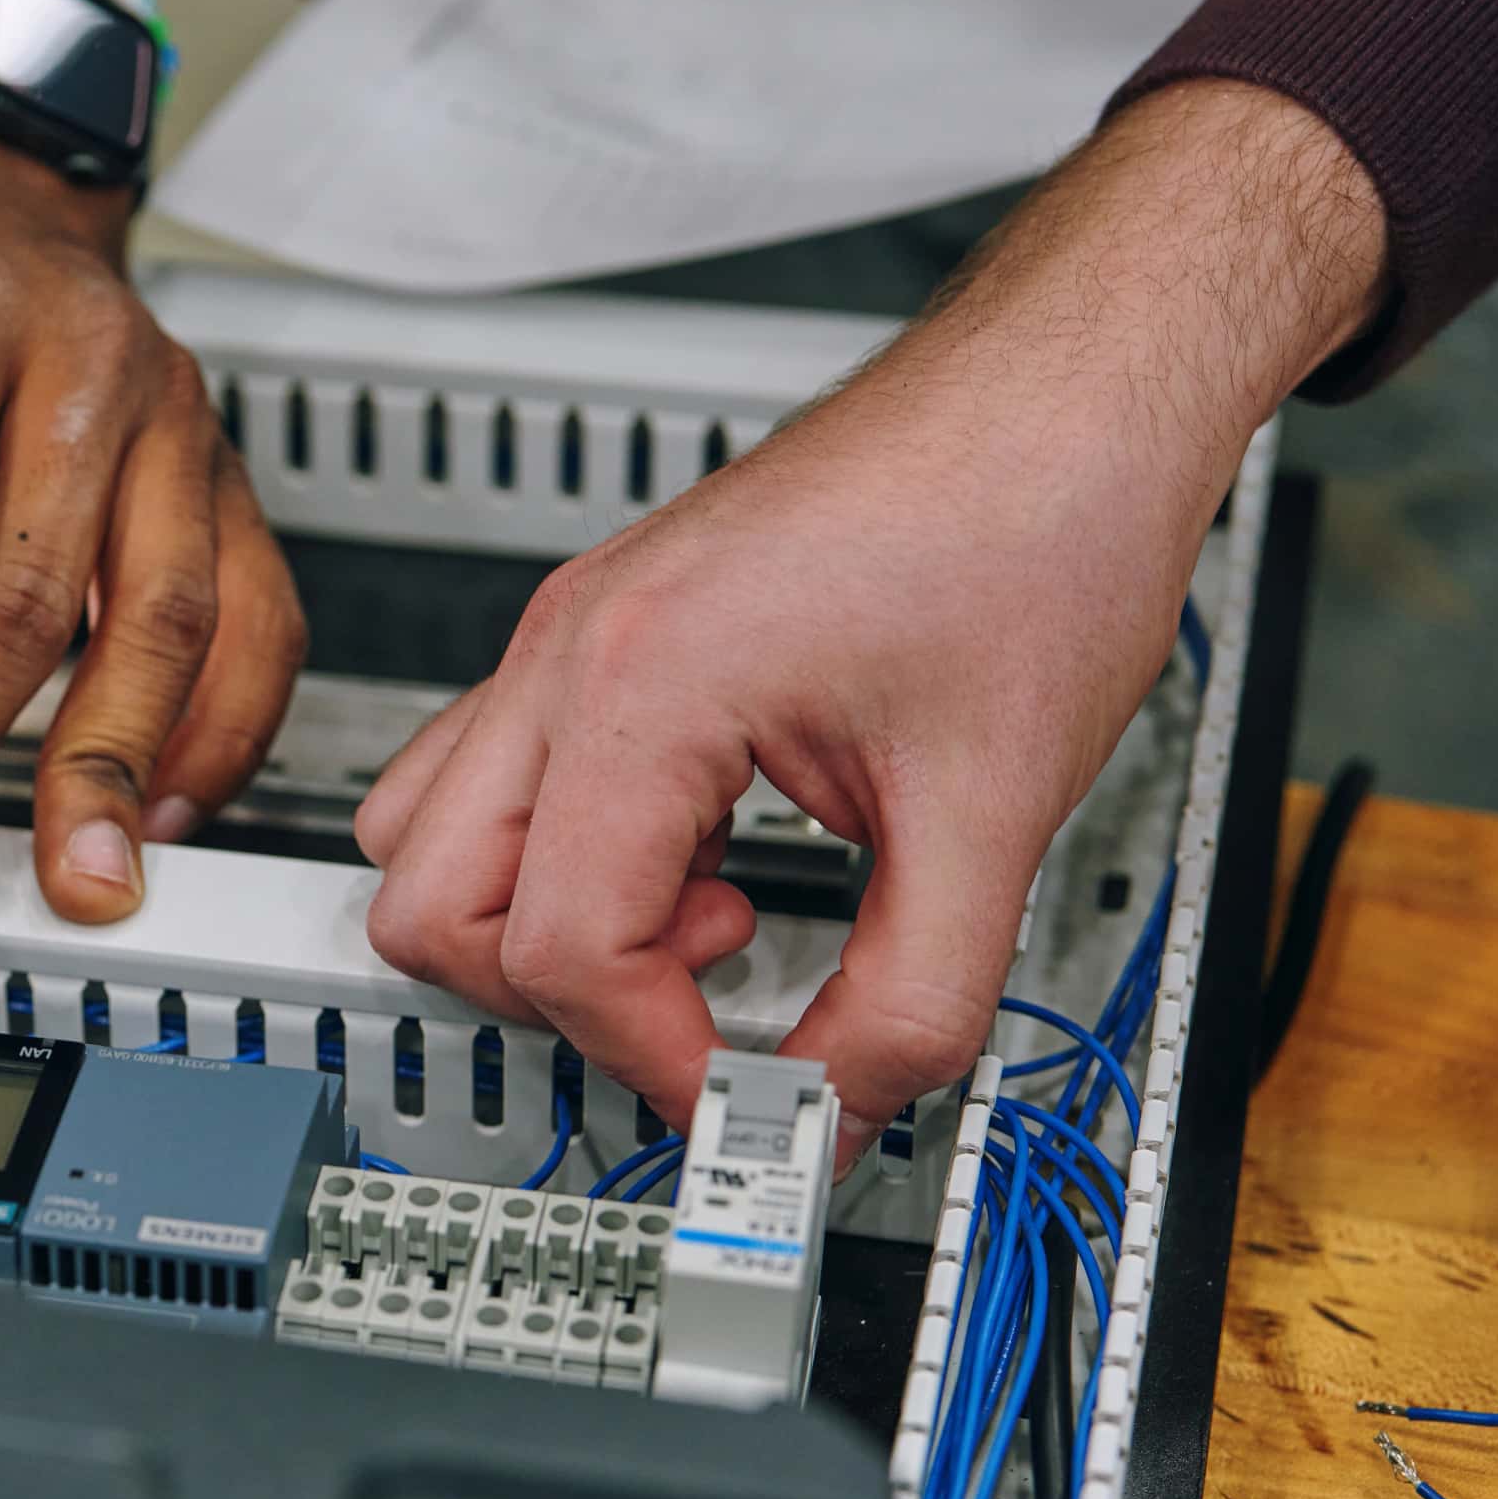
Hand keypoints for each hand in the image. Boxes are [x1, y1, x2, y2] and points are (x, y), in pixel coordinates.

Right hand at [358, 82, 1386, 1156]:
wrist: (1070, 385)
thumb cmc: (1035, 519)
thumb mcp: (999, 807)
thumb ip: (914, 999)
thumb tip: (842, 1113)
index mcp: (642, 680)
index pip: (556, 946)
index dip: (658, 1056)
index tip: (758, 1094)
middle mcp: (572, 649)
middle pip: (429, 906)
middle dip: (566, 1001)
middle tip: (712, 1009)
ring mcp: (573, 632)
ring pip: (427, 839)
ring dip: (540, 925)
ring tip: (709, 918)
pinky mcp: (607, 628)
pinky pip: (495, 774)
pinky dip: (565, 853)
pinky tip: (704, 852)